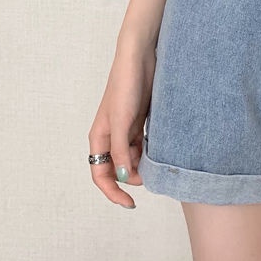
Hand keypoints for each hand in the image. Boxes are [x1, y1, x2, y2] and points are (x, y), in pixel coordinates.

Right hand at [88, 45, 156, 208]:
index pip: (101, 175)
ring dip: (142, 164)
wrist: (140, 58)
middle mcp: (110, 135)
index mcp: (99, 137)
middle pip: (117, 168)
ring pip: (131, 157)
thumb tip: (123, 178)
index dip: (112, 192)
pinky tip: (160, 149)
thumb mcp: (122, 121)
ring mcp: (125, 128)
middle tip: (152, 177)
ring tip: (158, 163)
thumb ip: (121, 150)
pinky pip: (142, 144)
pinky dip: (149, 151)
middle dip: (132, 177)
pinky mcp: (139, 120)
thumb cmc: (126, 85)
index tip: (130, 203)